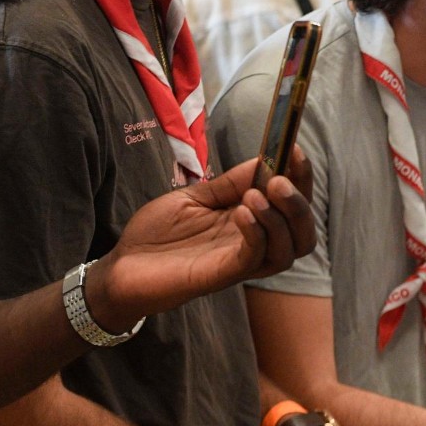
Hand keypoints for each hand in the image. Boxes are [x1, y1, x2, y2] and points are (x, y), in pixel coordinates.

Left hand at [86, 150, 315, 329]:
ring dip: (282, 218)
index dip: (301, 178)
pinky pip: (254, 257)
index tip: (296, 149)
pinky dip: (257, 232)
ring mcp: (240, 262)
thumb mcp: (195, 196)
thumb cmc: (157, 233)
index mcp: (252, 224)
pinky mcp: (221, 276)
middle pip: (303, 232)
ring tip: (258, 193)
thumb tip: (265, 158)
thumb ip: (230, 183)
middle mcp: (254, 245)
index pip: (293, 205)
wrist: (121, 266)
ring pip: (290, 249)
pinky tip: (241, 211)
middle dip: (300, 202)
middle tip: (281, 179)